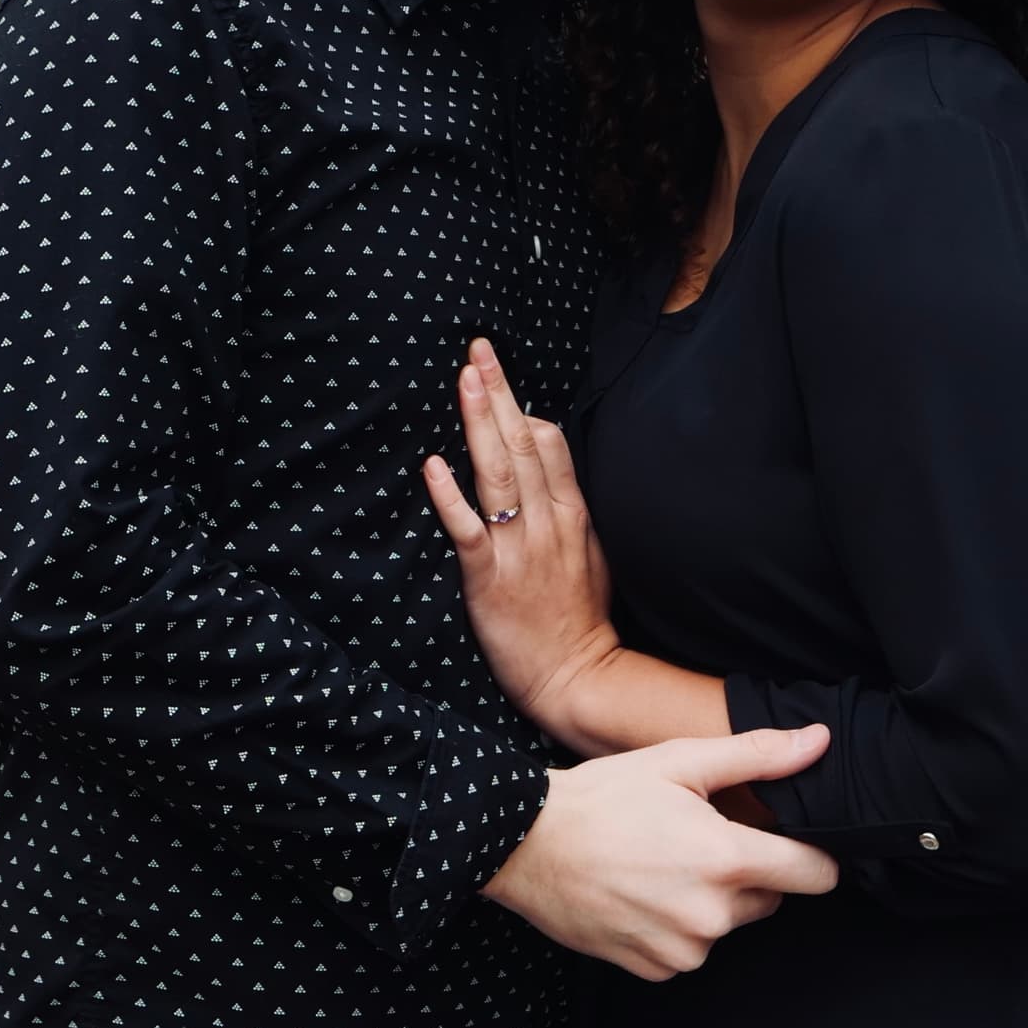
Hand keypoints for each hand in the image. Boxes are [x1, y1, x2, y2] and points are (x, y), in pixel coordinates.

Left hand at [423, 340, 619, 736]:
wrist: (577, 677)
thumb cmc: (580, 620)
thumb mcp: (593, 554)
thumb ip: (570, 510)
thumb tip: (551, 473)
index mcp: (573, 515)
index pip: (551, 443)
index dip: (523, 405)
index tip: (498, 377)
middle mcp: (547, 522)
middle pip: (523, 443)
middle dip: (498, 392)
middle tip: (477, 349)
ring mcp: (518, 548)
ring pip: (498, 473)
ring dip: (479, 422)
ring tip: (464, 380)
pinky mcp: (488, 579)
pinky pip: (468, 529)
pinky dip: (450, 495)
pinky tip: (434, 464)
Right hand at [484, 725, 840, 979]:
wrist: (524, 845)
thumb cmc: (601, 798)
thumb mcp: (679, 762)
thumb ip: (757, 756)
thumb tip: (818, 742)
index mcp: (728, 859)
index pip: (816, 875)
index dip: (814, 857)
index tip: (796, 845)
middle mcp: (712, 914)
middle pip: (770, 898)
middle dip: (747, 873)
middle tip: (697, 842)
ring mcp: (683, 948)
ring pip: (728, 925)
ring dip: (709, 902)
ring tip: (661, 866)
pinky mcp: (656, 969)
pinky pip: (689, 950)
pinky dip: (675, 928)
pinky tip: (643, 896)